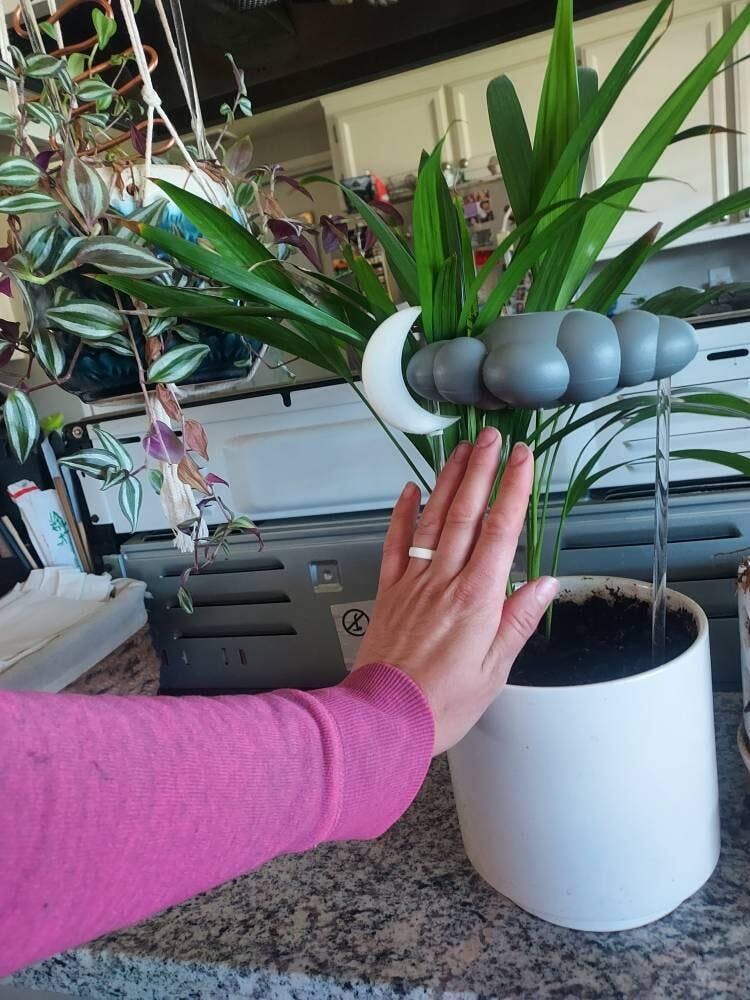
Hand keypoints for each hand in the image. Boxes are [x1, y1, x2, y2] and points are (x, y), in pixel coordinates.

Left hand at [354, 427, 558, 754]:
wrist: (385, 720)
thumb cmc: (441, 703)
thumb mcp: (496, 671)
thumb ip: (518, 621)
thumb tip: (545, 585)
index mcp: (477, 599)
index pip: (502, 530)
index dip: (513, 489)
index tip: (523, 459)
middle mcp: (444, 581)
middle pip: (466, 513)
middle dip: (481, 470)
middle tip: (492, 436)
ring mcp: (413, 582)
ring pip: (432, 519)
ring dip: (448, 481)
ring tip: (460, 450)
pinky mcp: (388, 592)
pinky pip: (395, 543)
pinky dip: (402, 513)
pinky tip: (408, 490)